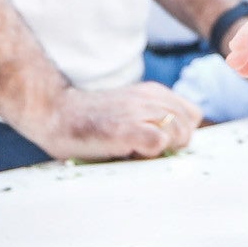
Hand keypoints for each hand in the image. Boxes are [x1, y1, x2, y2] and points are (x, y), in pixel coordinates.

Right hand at [22, 81, 197, 160]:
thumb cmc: (92, 122)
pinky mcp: (128, 129)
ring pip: (179, 135)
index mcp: (154, 92)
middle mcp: (151, 98)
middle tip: (140, 148)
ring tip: (132, 149)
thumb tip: (178, 144)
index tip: (156, 140)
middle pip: (187, 128)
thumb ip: (155, 119)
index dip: (178, 132)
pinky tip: (127, 152)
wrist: (56, 114)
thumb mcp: (131, 110)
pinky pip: (159, 143)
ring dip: (161, 149)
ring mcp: (140, 112)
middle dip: (172, 145)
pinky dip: (149, 153)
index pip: (191, 115)